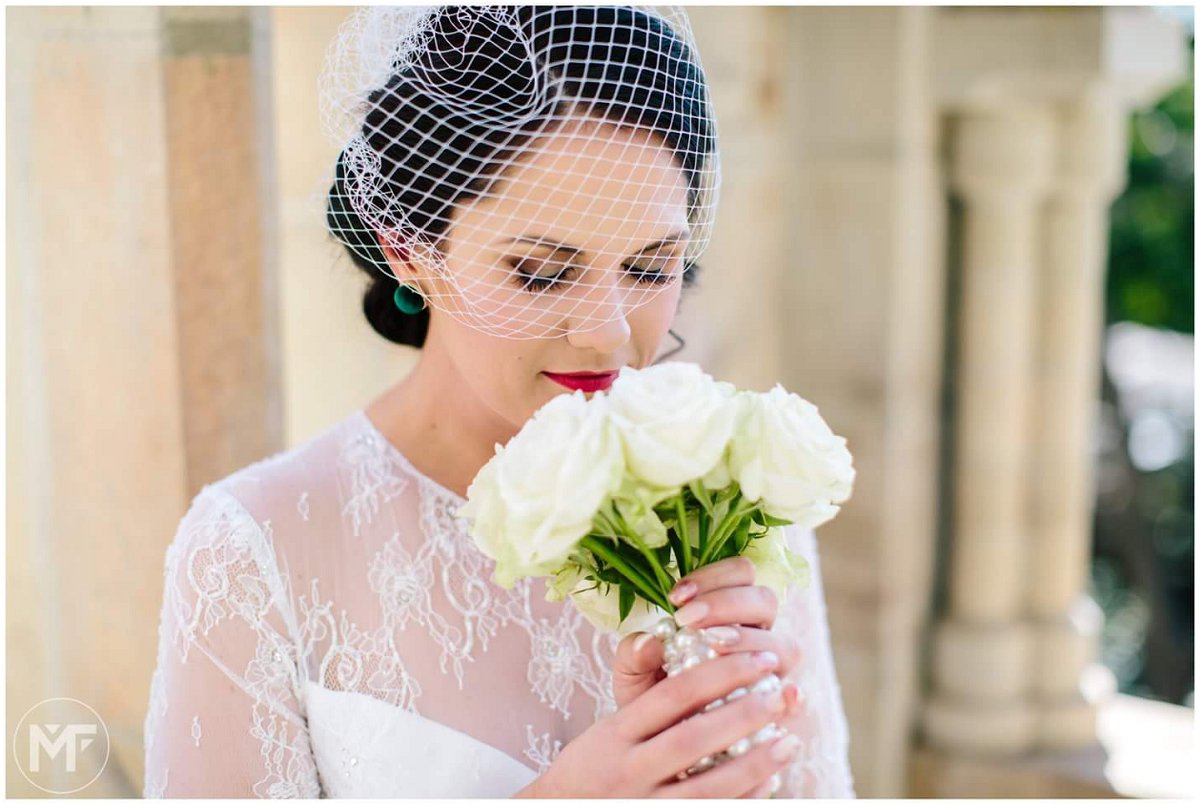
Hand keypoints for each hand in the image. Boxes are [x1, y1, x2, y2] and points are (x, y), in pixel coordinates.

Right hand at [515, 650, 803, 797]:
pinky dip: (744, 800)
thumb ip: (638, 686)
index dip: (721, 675)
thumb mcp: (607, 725)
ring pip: (708, 787)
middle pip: (693, 739)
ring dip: (755, 764)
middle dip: (744, 715)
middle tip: (780, 694)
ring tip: (789, 741)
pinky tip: (770, 781)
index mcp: (616, 733)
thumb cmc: (595, 766)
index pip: (672, 696)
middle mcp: (628, 770)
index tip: (759, 659)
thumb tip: (659, 637)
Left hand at [613, 556, 802, 708]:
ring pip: (783, 644)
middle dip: (727, 603)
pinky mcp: (778, 712)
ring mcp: (771, 674)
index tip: (675, 598)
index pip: (740, 574)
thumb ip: (635, 655)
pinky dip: (792, 697)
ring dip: (748, 641)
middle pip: (764, 600)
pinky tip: (782, 695)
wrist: (656, 750)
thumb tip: (649, 641)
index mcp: (728, 613)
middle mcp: (756, 637)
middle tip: (688, 620)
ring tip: (713, 647)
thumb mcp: (631, 675)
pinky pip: (795, 701)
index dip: (714, 577)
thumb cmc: (648, 700)